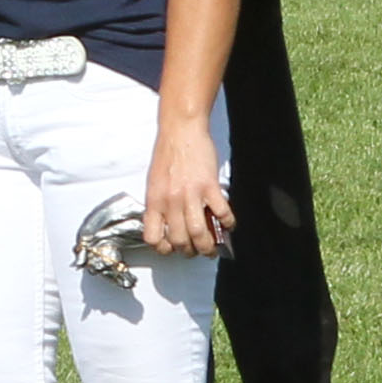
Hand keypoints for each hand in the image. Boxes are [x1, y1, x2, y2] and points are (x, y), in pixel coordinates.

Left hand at [136, 120, 230, 260]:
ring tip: (212, 248)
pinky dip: (228, 224)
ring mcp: (190, 194)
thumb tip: (169, 224)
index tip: (172, 248)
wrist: (181, 130)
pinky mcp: (209, 186)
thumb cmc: (168, 154)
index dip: (164, 249)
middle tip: (197, 251)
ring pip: (200, 233)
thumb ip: (160, 203)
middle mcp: (170, 201)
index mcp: (154, 201)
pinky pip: (222, 213)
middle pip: (180, 240)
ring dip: (208, 246)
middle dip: (190, 252)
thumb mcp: (154, 182)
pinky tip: (228, 225)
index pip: (153, 237)